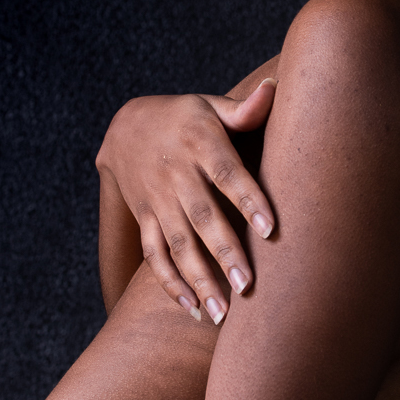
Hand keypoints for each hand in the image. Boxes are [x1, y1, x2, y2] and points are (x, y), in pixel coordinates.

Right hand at [96, 81, 276, 321]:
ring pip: (177, 244)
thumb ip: (244, 109)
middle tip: (248, 286)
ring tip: (222, 313)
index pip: (227, 173)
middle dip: (224, 253)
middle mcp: (176, 175)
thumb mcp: (209, 105)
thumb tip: (276, 87)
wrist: (123, 126)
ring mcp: (157, 200)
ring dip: (199, 279)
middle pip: (202, 217)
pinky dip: (171, 283)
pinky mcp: (145, 218)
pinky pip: (154, 255)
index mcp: (200, 142)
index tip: (271, 229)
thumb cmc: (184, 117)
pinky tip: (193, 307)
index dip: (248, 199)